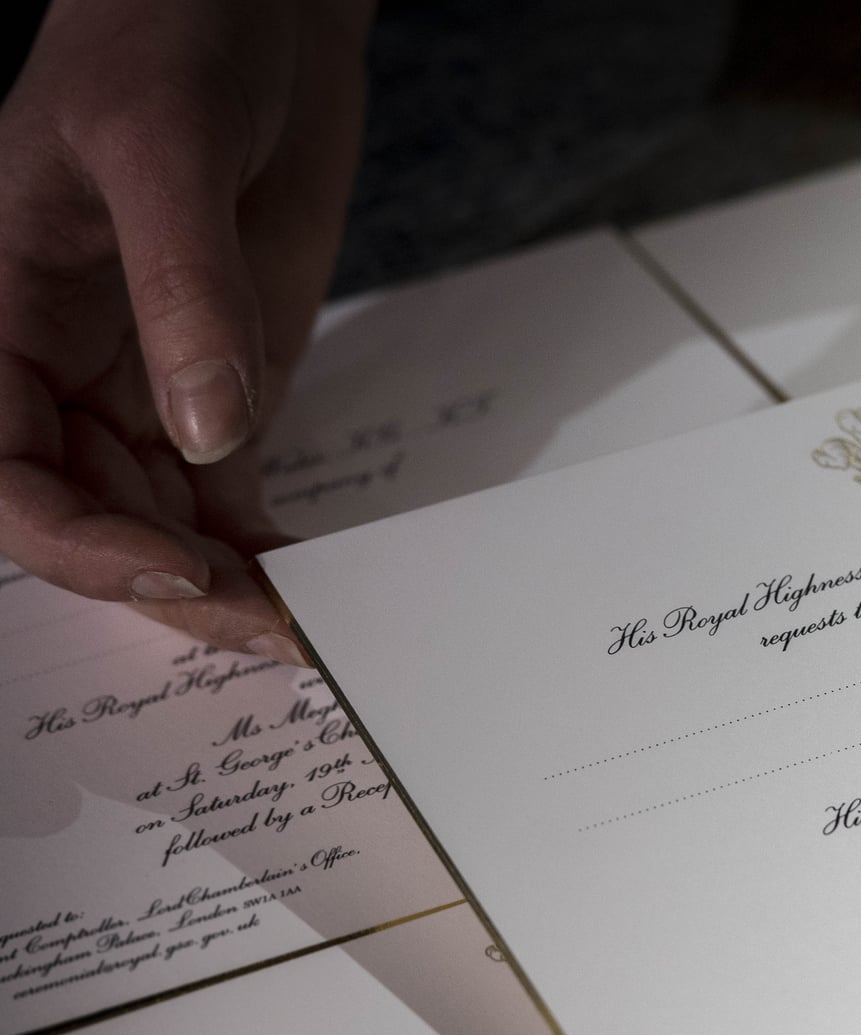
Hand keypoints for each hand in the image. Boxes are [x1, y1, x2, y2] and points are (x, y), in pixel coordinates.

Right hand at [0, 0, 371, 661]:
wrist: (259, 8)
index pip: (5, 474)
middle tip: (279, 636)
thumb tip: (206, 432)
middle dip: (172, 587)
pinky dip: (265, 547)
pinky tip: (319, 589)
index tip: (180, 572)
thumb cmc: (170, 35)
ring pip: (159, 521)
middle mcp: (57, 365)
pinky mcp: (224, 381)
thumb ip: (181, 286)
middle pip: (87, 517)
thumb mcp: (160, 141)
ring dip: (227, 586)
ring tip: (313, 632)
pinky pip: (227, 491)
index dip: (78, 540)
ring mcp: (143, 380)